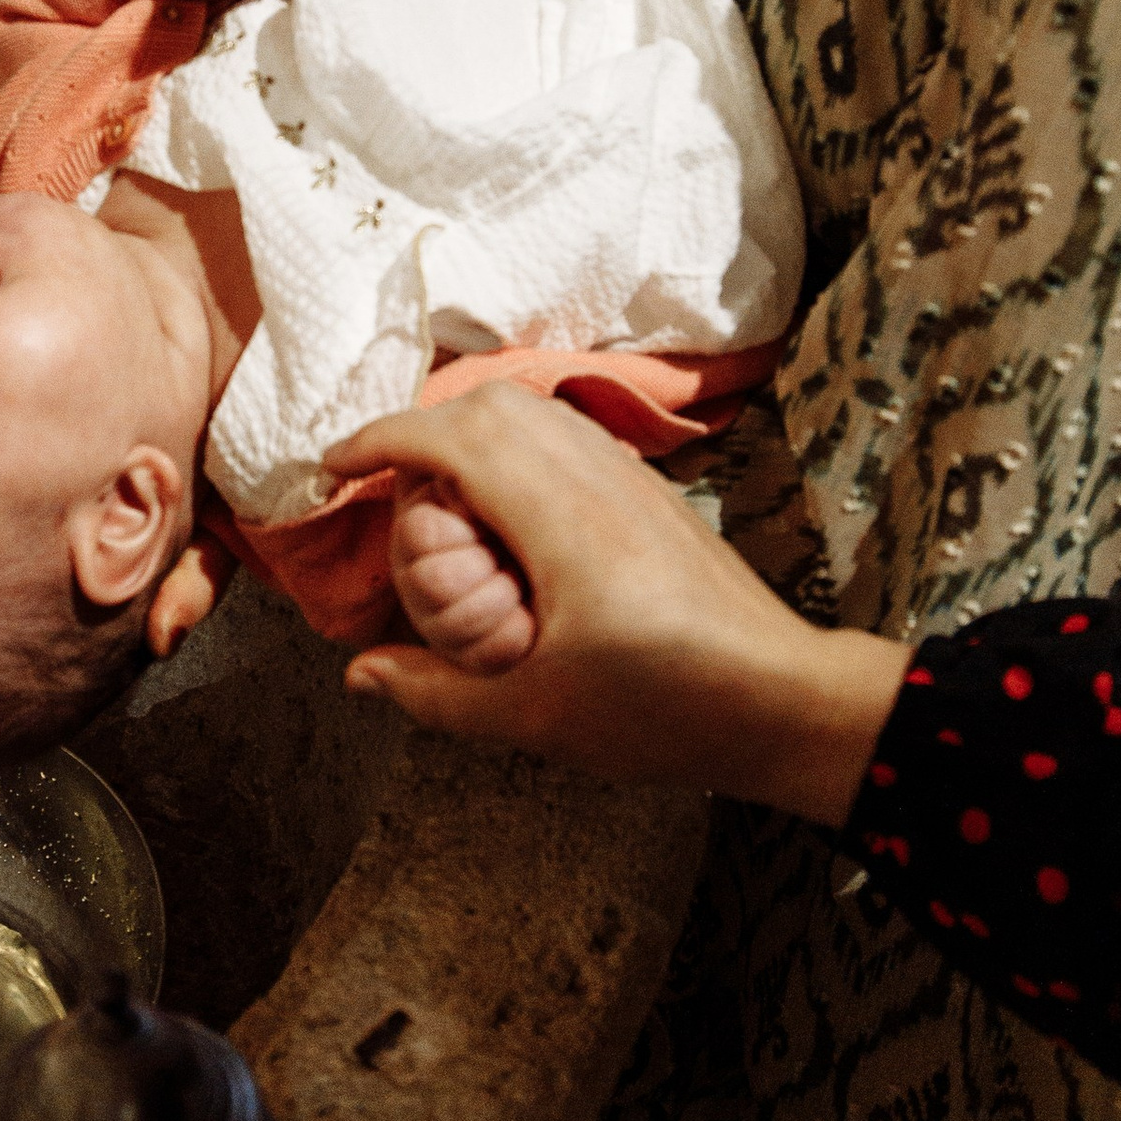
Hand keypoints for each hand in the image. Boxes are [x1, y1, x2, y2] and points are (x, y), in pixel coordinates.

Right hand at [327, 386, 907, 825]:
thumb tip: (360, 673)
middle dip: (424, 433)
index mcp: (560, 517)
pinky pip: (569, 439)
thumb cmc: (666, 709)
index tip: (335, 467)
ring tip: (442, 509)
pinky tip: (508, 523)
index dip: (380, 441)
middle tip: (388, 493)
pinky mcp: (653, 495)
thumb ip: (436, 693)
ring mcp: (633, 478)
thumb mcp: (533, 715)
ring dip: (474, 440)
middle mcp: (597, 475)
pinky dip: (518, 455)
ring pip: (535, 414)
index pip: (452, 437)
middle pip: (492, 405)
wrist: (785, 701)